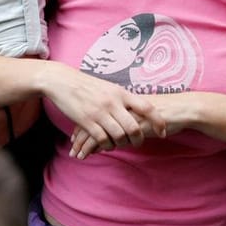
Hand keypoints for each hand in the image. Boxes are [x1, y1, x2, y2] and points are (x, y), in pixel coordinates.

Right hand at [43, 65, 164, 156]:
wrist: (61, 80)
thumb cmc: (86, 84)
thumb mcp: (108, 87)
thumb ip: (122, 98)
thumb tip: (137, 108)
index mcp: (120, 93)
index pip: (146, 107)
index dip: (158, 120)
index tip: (163, 130)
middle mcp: (112, 103)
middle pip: (134, 127)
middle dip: (139, 139)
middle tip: (138, 143)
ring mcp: (99, 112)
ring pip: (119, 135)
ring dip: (122, 144)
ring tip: (120, 144)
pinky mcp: (86, 121)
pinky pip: (102, 139)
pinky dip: (107, 145)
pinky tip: (106, 144)